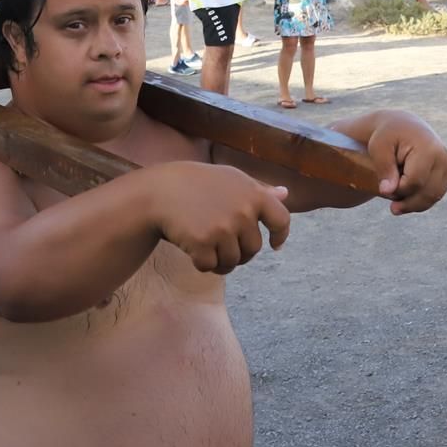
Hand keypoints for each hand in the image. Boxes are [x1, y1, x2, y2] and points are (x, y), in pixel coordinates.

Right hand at [147, 162, 291, 273]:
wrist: (160, 190)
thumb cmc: (198, 183)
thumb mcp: (231, 180)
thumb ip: (260, 190)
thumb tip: (286, 194)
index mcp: (253, 194)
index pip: (281, 220)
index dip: (280, 235)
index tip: (274, 245)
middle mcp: (242, 211)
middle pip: (253, 249)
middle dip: (240, 252)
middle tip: (221, 242)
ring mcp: (223, 227)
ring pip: (233, 262)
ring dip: (220, 261)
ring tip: (206, 245)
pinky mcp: (203, 242)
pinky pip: (210, 267)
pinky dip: (202, 263)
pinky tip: (192, 248)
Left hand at [362, 112, 446, 214]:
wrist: (403, 126)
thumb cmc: (387, 136)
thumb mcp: (378, 147)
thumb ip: (384, 168)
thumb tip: (387, 191)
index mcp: (428, 149)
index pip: (415, 182)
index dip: (399, 191)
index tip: (384, 190)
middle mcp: (444, 157)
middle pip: (428, 192)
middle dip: (408, 202)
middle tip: (392, 208)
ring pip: (434, 196)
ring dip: (415, 205)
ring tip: (397, 207)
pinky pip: (437, 194)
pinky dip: (422, 201)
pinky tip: (407, 201)